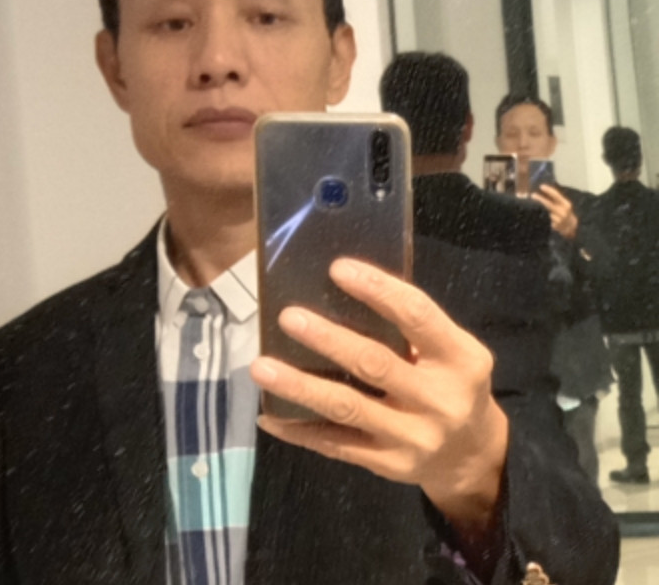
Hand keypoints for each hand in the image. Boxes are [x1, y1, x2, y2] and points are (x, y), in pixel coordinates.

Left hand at [250, 258, 507, 528]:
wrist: (472, 456)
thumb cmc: (452, 384)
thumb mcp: (451, 352)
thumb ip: (412, 328)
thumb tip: (342, 290)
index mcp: (460, 358)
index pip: (417, 315)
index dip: (378, 290)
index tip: (337, 269)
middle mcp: (440, 399)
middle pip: (375, 363)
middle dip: (328, 339)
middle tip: (288, 317)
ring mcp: (413, 438)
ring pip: (346, 408)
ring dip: (299, 387)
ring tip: (261, 367)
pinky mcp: (388, 465)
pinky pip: (335, 445)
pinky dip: (298, 429)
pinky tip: (268, 415)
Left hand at [531, 184, 577, 238]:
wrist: (569, 225)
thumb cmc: (563, 211)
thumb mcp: (562, 204)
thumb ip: (554, 198)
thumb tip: (542, 188)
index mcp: (565, 204)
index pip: (556, 195)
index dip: (549, 190)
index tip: (541, 186)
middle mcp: (563, 211)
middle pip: (550, 205)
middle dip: (541, 199)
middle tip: (532, 195)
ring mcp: (559, 219)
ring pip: (546, 212)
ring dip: (539, 208)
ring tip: (531, 203)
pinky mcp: (555, 226)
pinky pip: (545, 220)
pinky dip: (540, 216)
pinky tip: (534, 213)